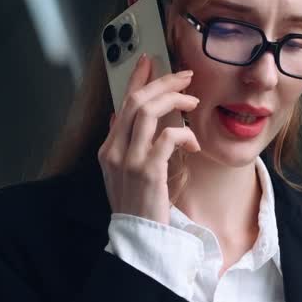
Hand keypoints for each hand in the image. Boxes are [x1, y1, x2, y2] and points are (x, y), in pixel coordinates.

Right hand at [98, 53, 200, 224]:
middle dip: (163, 83)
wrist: (138, 241)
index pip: (122, 103)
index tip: (150, 61)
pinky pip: (167, 137)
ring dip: (175, 100)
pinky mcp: (147, 171)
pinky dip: (184, 134)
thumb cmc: (137, 208)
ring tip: (193, 103)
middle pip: (136, 101)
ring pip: (148, 111)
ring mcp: (129, 160)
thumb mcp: (121, 174)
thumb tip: (119, 116)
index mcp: (108, 149)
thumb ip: (121, 144)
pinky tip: (193, 142)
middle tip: (185, 77)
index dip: (137, 78)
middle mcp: (114, 151)